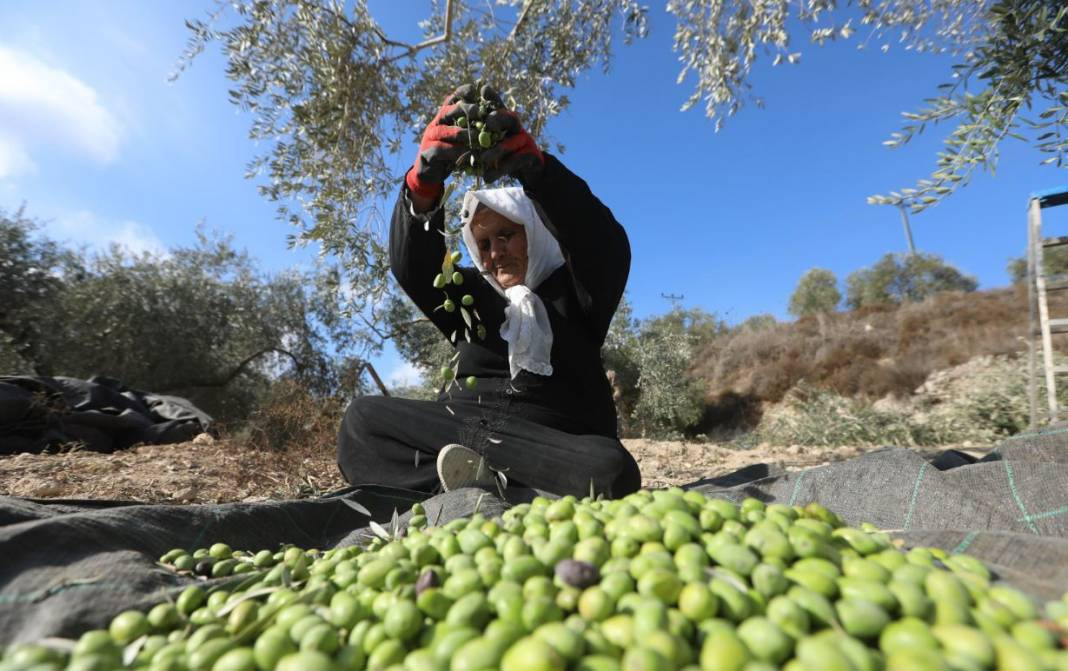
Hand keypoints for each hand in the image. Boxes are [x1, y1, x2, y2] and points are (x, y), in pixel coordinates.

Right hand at [405, 86, 474, 200]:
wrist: (431, 172)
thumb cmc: (452, 153)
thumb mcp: (463, 139)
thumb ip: (473, 128)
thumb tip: (494, 117)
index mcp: (445, 117)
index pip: (452, 99)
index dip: (463, 92)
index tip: (476, 91)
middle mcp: (436, 123)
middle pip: (447, 111)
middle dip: (464, 110)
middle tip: (479, 112)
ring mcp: (429, 138)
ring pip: (444, 130)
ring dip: (461, 132)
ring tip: (476, 136)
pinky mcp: (427, 153)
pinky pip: (440, 150)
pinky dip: (454, 152)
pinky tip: (467, 154)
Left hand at [478, 88, 543, 183]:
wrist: (527, 170)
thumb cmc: (504, 153)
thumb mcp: (489, 143)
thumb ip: (477, 134)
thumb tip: (453, 126)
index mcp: (505, 121)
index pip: (499, 105)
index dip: (493, 96)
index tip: (483, 89)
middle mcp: (517, 128)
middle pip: (510, 118)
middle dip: (499, 118)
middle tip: (488, 122)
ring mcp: (526, 141)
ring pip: (511, 143)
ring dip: (496, 150)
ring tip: (483, 158)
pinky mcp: (531, 156)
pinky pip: (515, 161)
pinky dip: (500, 169)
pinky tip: (487, 177)